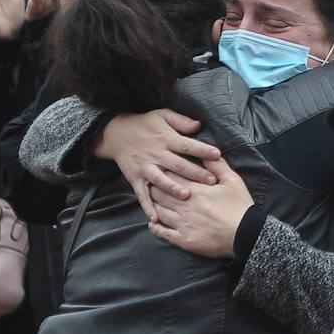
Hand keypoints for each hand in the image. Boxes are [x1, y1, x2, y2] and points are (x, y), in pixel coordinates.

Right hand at [95, 109, 220, 220]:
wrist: (116, 133)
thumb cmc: (145, 124)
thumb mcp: (163, 115)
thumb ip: (181, 121)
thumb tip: (199, 125)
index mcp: (166, 139)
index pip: (187, 145)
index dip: (202, 150)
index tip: (217, 155)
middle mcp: (156, 154)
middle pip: (178, 165)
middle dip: (195, 173)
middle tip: (211, 182)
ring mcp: (145, 168)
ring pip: (160, 180)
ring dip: (172, 188)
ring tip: (185, 196)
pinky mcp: (135, 179)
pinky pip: (142, 194)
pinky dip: (148, 206)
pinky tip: (156, 218)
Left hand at [149, 157, 254, 258]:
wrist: (246, 234)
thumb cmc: (239, 206)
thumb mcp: (232, 180)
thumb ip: (216, 165)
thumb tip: (204, 154)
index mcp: (194, 190)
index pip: (170, 177)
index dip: (163, 172)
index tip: (161, 169)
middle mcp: (183, 206)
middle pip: (159, 194)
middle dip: (154, 187)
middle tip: (152, 184)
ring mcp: (182, 224)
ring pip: (158, 212)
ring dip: (153, 206)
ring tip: (152, 202)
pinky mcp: (183, 240)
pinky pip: (163, 233)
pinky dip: (155, 228)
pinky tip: (153, 224)